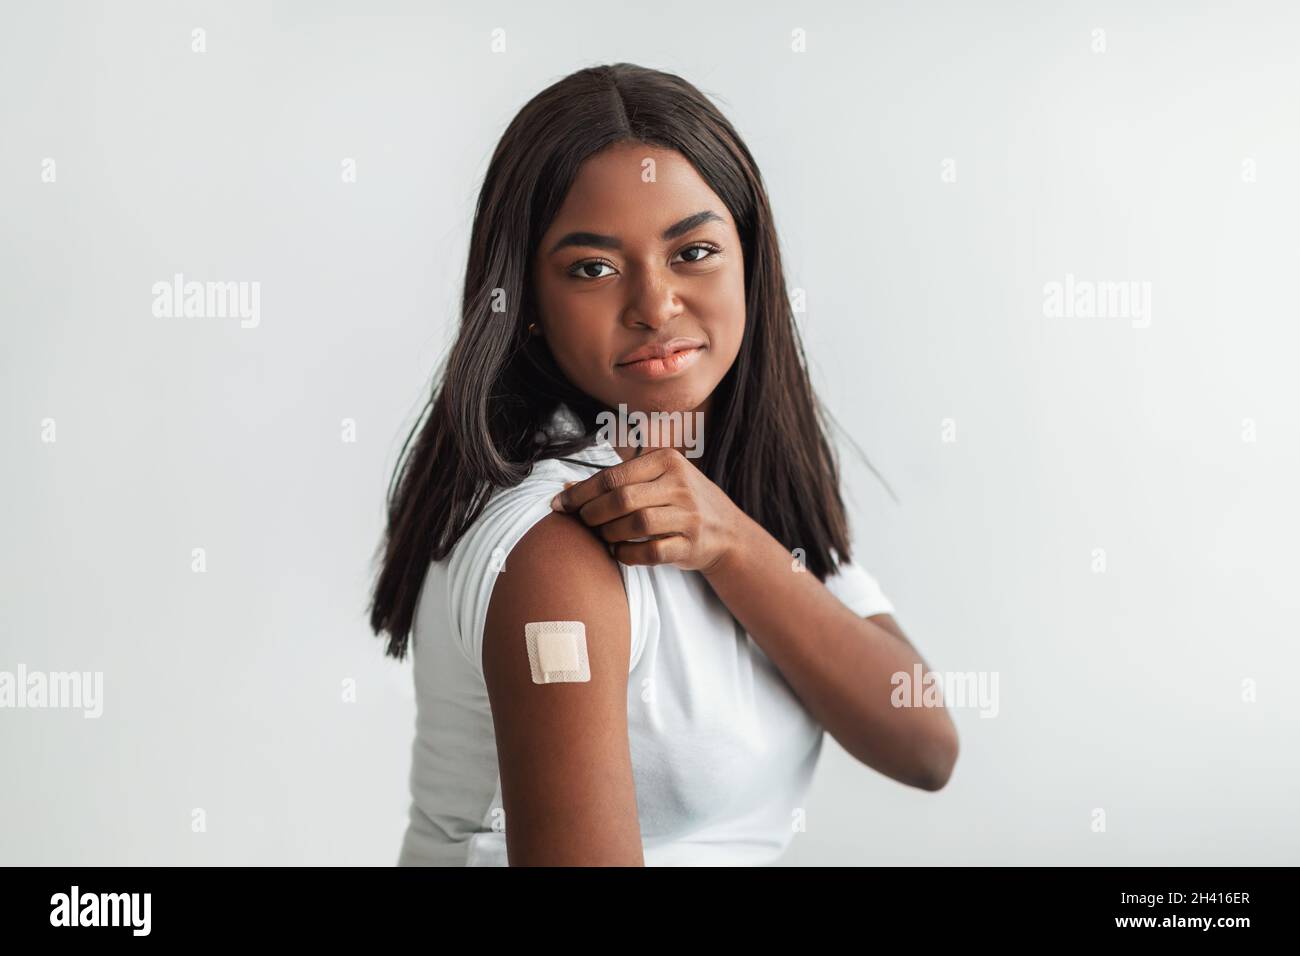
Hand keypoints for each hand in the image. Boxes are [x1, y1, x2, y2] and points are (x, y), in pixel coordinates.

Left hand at [551, 447, 741, 572]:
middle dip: (592, 513)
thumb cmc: (680, 501)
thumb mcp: (657, 479)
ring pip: (636, 524)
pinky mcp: (691, 544)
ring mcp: (688, 515)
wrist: (726, 530)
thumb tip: (567, 488)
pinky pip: (650, 552)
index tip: (560, 504)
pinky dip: (627, 555)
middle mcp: (680, 484)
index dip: (581, 492)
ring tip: (602, 536)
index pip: (613, 475)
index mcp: (667, 460)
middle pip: (622, 498)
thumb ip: (617, 480)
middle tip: (582, 522)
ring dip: (609, 533)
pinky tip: (619, 552)